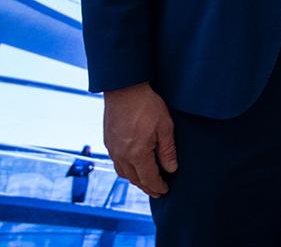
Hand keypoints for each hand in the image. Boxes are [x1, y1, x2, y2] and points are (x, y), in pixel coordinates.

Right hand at [102, 82, 176, 196]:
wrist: (124, 89)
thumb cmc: (147, 106)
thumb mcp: (165, 127)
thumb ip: (167, 150)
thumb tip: (171, 169)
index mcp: (136, 154)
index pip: (148, 178)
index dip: (157, 186)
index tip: (165, 191)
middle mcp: (121, 155)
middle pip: (134, 179)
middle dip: (147, 187)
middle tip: (157, 191)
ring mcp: (112, 149)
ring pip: (123, 173)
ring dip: (135, 180)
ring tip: (146, 181)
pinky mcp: (108, 141)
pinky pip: (117, 162)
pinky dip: (126, 169)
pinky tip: (133, 166)